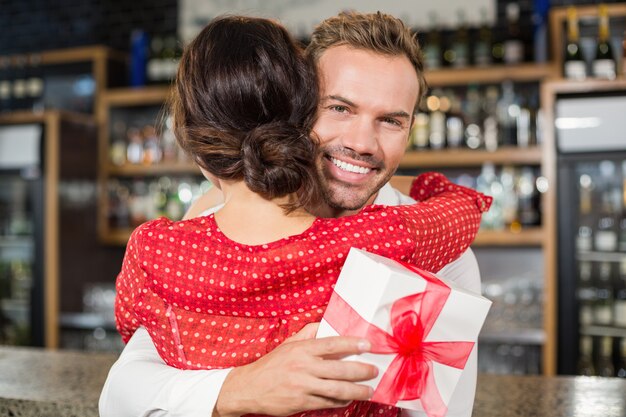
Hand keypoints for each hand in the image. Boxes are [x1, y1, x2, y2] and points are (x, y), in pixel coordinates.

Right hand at [213, 323, 377, 416]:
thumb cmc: (271, 365)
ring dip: (357, 390)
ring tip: (369, 389)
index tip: (367, 345)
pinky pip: (328, 402)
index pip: (332, 344)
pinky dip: (342, 400)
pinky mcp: (302, 402)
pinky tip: (349, 397)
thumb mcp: (288, 344)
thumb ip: (308, 333)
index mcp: (302, 350)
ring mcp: (303, 386)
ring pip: (337, 389)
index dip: (352, 344)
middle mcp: (304, 367)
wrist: (248, 388)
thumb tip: (326, 324)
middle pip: (340, 369)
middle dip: (361, 371)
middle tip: (373, 371)